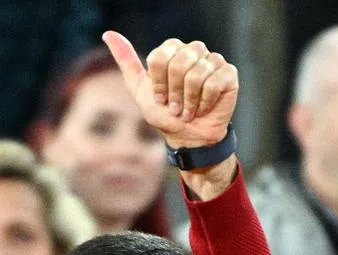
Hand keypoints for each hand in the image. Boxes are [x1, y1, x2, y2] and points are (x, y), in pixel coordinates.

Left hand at [103, 31, 236, 149]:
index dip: (158, 83)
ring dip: (189, 101)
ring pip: (196, 74)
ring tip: (188, 111)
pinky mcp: (229, 74)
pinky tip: (203, 109)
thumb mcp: (139, 89)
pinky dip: (204, 102)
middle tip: (175, 107)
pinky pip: (213, 83)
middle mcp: (194, 51)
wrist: (188, 136)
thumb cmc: (165, 113)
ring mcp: (213, 61)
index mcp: (173, 50)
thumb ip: (126, 61)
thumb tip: (108, 34)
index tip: (160, 99)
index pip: (160, 56)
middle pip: (179, 63)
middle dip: (174, 92)